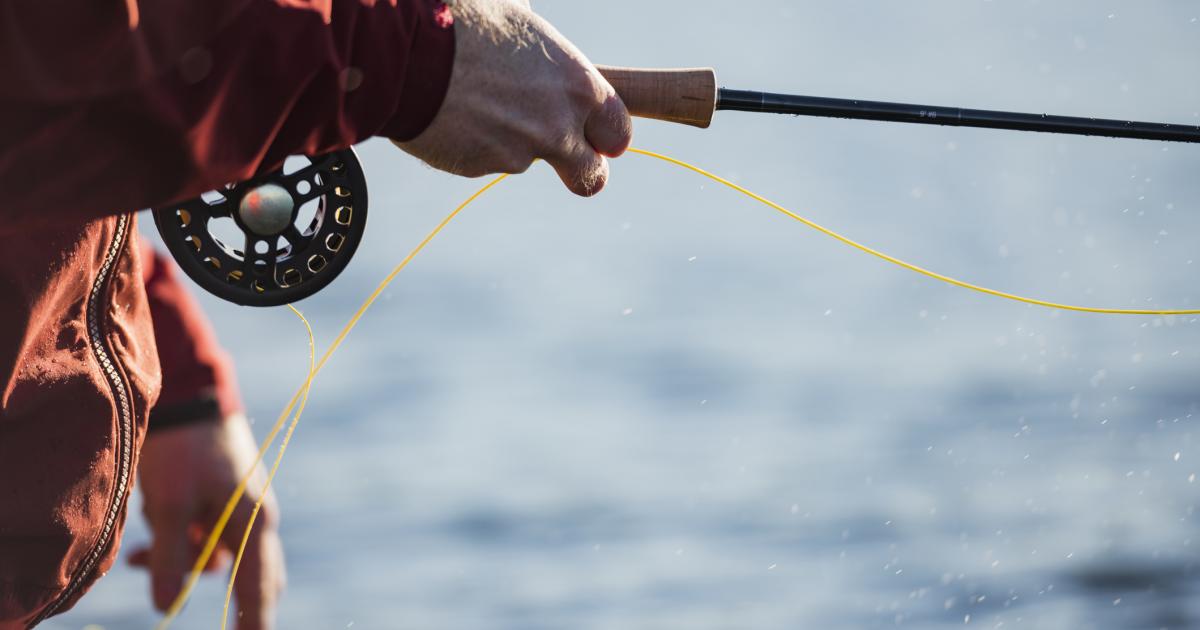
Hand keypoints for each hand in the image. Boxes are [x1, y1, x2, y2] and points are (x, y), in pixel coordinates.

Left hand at [130, 413, 284, 629]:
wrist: (188, 394)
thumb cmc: (182, 449)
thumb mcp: (168, 505)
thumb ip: (170, 558)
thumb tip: (168, 607)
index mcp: (254, 522)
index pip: (258, 588)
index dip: (254, 623)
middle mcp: (257, 518)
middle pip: (245, 575)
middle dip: (209, 586)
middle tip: (182, 591)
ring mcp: (242, 507)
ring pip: (216, 556)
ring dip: (182, 559)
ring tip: (141, 550)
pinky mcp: (225, 497)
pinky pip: (206, 535)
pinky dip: (181, 541)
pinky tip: (151, 530)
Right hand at [395, 0, 632, 195]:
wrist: (405, 50)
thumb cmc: (463, 20)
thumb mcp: (516, 15)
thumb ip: (539, 46)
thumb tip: (528, 29)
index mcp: (578, 85)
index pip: (619, 131)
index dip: (606, 136)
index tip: (594, 134)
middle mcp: (557, 126)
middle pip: (590, 175)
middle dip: (579, 169)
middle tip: (558, 151)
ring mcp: (519, 153)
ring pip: (526, 160)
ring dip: (509, 142)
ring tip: (475, 100)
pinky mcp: (480, 168)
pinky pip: (484, 160)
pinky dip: (473, 143)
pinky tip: (450, 111)